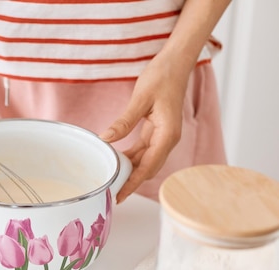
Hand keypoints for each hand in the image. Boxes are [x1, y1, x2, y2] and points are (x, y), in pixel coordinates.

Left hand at [99, 54, 188, 203]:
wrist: (175, 64)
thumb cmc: (161, 78)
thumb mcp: (140, 99)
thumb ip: (124, 121)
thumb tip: (106, 138)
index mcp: (167, 135)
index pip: (148, 166)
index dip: (133, 182)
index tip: (121, 195)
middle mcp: (168, 139)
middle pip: (148, 168)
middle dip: (131, 182)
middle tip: (112, 193)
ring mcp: (163, 136)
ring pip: (145, 161)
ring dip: (130, 171)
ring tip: (112, 181)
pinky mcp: (157, 131)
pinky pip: (144, 150)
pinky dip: (131, 158)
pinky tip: (117, 161)